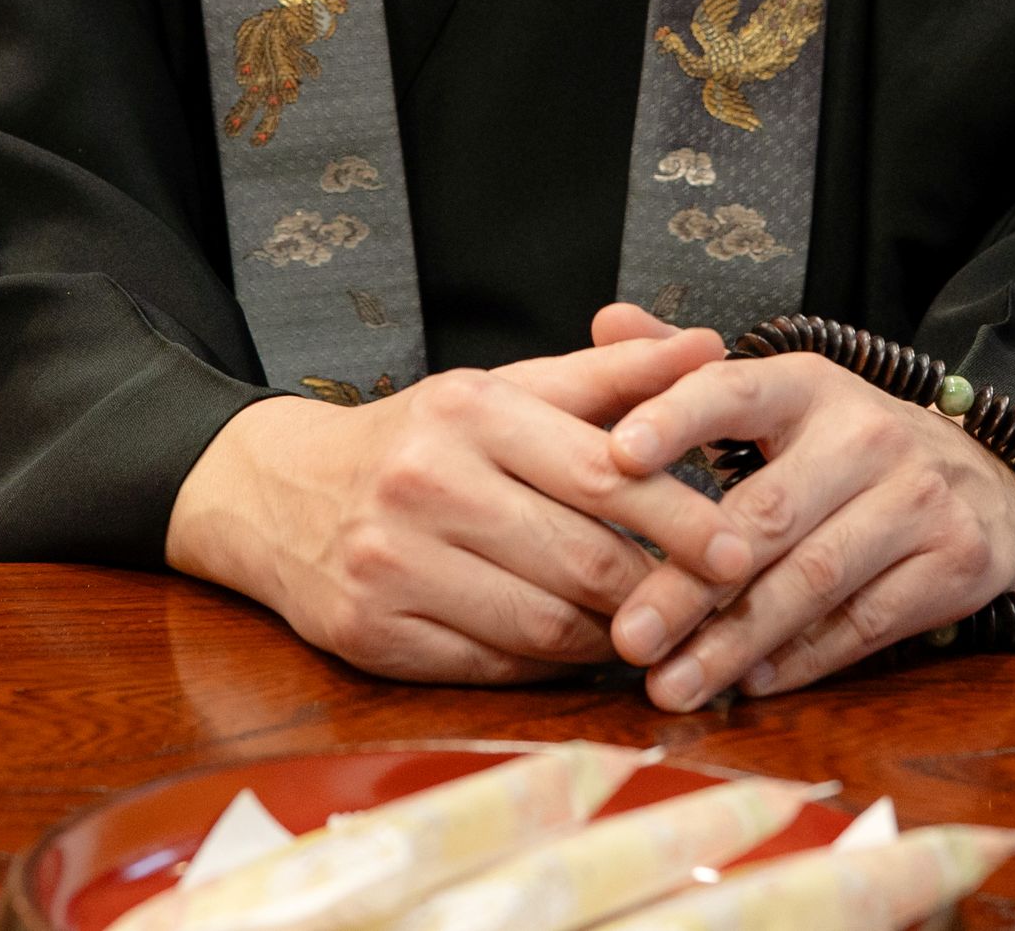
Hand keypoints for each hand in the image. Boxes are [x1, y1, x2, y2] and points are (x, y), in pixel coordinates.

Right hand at [163, 321, 753, 684]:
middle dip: (657, 592)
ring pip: (542, 624)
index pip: (603, 473)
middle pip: (581, 559)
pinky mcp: (369, 632)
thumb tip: (709, 347)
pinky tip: (574, 650)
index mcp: (470, 411)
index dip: (680, 519)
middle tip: (709, 607)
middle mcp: (426, 482)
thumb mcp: (506, 388)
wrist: (276, 490)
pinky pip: (492, 666)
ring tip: (645, 629)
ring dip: (609, 637)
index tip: (737, 550)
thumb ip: (611, 375)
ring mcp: (391, 562)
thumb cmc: (420, 439)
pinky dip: (548, 666)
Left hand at [592, 309, 1014, 708]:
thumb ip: (687, 371)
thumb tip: (606, 321)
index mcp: (808, 385)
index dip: (675, 419)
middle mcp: (866, 435)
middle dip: (688, 585)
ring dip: (734, 643)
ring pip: (812, 581)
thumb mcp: (780, 395)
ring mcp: (918, 499)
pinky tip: (746, 684)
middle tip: (626, 637)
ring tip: (669, 685)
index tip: (616, 457)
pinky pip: (862, 624)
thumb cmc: (844, 445)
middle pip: (766, 516)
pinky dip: (800, 660)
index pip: (734, 390)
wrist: (986, 478)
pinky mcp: (955, 562)